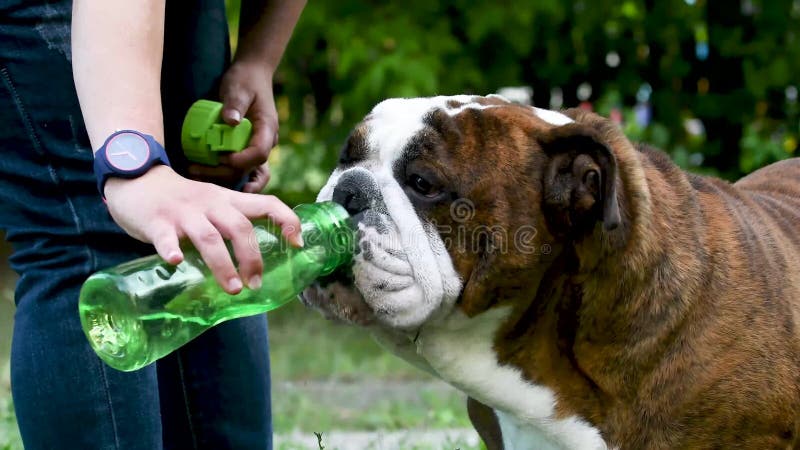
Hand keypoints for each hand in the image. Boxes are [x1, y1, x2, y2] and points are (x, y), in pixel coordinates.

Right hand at [104, 165, 302, 293]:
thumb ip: (233, 224)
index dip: (287, 220)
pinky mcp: (157, 222)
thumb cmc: (182, 201)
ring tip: (232, 289)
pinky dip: (171, 249)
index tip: (298, 244)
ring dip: (223, 264)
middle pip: (240, 227)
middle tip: (256, 284)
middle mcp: (210, 204)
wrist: (137, 180)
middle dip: (252, 257)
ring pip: (209, 237)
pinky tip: (175, 262)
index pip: (267, 203)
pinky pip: (165, 237)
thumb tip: (257, 260)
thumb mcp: (214, 204)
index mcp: (228, 200)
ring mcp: (183, 213)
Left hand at [187, 59, 278, 192]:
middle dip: (223, 173)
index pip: (259, 153)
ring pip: (244, 173)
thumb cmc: (246, 79)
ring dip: (221, 177)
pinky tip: (204, 175)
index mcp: (267, 129)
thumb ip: (235, 103)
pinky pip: (239, 168)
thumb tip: (230, 121)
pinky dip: (223, 174)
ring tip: (195, 173)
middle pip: (249, 168)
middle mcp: (265, 142)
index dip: (241, 160)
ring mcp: (256, 147)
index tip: (220, 157)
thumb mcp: (239, 87)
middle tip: (195, 169)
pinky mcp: (246, 148)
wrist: (252, 75)